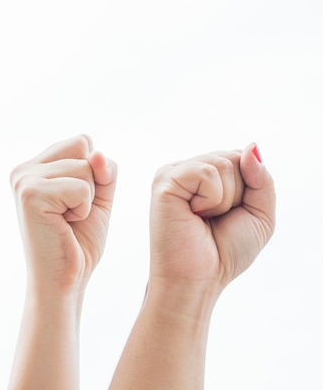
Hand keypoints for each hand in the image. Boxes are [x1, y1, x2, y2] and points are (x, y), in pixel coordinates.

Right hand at [10, 135, 116, 292]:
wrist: (65, 280)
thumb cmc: (79, 241)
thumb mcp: (99, 196)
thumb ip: (102, 169)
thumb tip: (95, 154)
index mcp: (35, 166)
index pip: (82, 141)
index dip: (94, 172)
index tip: (75, 202)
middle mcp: (24, 168)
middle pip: (84, 147)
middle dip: (92, 182)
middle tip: (71, 213)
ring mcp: (24, 180)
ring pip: (85, 167)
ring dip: (87, 199)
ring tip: (66, 220)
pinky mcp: (30, 194)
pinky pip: (82, 188)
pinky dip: (83, 209)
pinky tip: (64, 225)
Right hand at [149, 143, 274, 289]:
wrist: (198, 279)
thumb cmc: (224, 252)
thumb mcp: (259, 213)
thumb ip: (261, 178)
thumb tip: (250, 147)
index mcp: (203, 174)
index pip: (240, 157)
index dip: (247, 188)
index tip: (227, 215)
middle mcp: (186, 169)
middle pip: (234, 157)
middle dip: (238, 193)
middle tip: (213, 219)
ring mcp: (172, 173)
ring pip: (223, 163)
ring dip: (224, 199)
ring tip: (202, 218)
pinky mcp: (164, 181)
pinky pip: (207, 173)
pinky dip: (211, 198)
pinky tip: (193, 213)